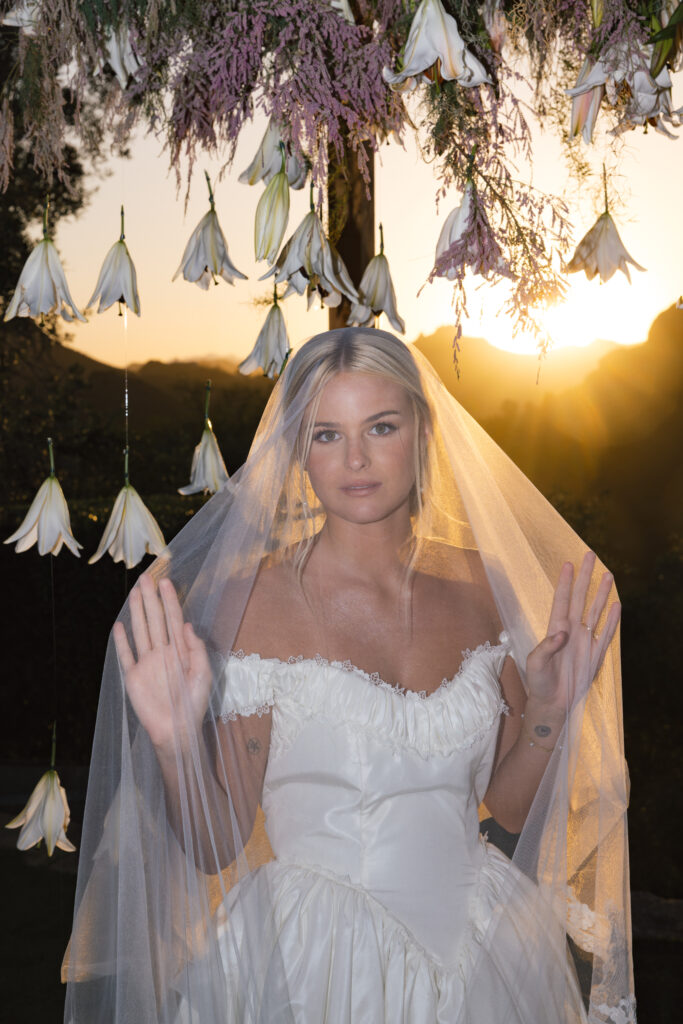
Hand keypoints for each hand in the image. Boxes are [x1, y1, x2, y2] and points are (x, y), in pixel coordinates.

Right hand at [113, 574, 211, 752]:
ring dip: (137, 612)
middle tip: (146, 577)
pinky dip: (122, 641)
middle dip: (151, 598)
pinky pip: (126, 656)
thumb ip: (196, 649)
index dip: (169, 601)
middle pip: (155, 620)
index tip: (165, 582)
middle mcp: (163, 653)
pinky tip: (119, 626)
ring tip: (134, 593)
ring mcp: (147, 663)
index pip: (173, 620)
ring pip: (141, 631)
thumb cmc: (194, 704)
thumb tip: (186, 624)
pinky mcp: (134, 677)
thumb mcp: (203, 675)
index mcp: (180, 651)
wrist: (176, 730)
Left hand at [525, 551, 620, 713]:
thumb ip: (547, 647)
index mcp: (554, 629)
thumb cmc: (539, 681)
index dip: (565, 582)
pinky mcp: (595, 653)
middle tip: (590, 556)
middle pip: (580, 598)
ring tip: (608, 574)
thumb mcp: (536, 663)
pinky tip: (616, 605)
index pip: (561, 600)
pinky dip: (612, 620)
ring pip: (595, 611)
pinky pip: (606, 633)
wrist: (553, 702)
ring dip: (602, 593)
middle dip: (585, 577)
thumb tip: (563, 633)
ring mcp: (584, 640)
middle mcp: (571, 630)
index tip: (568, 563)